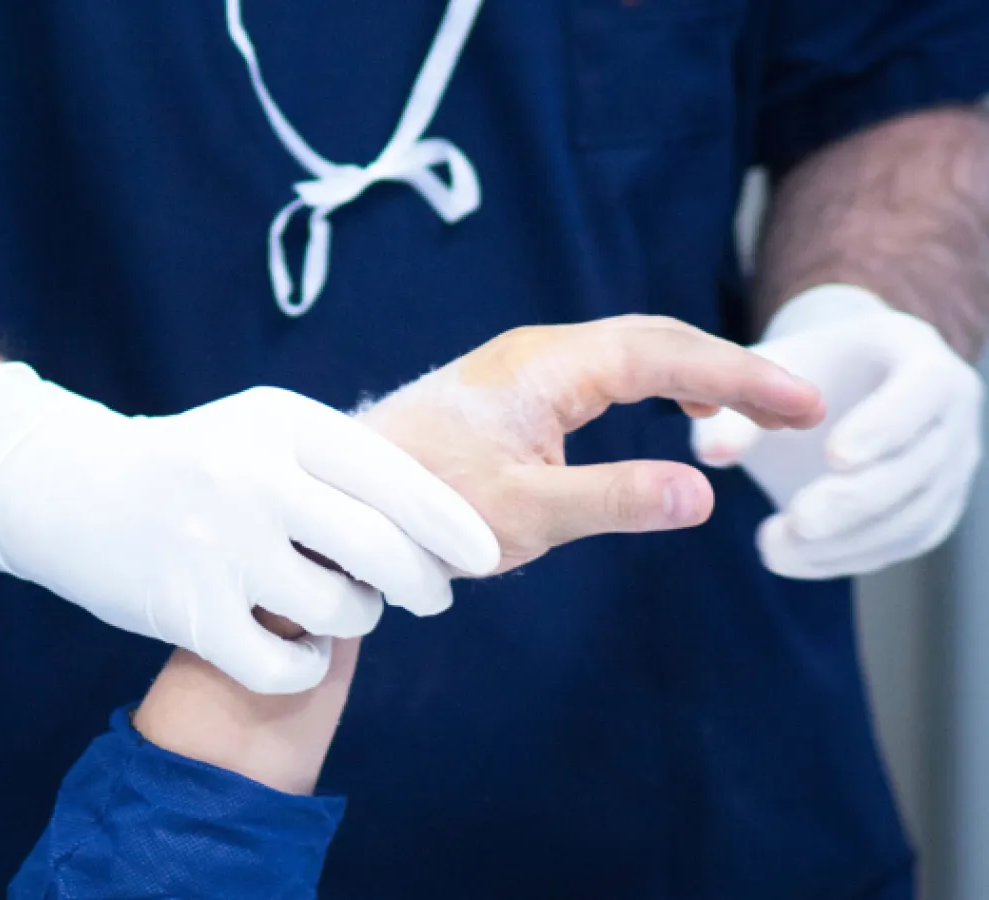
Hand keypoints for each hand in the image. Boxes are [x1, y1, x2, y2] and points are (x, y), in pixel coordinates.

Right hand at [0, 363, 499, 694]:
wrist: (68, 488)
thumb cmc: (189, 463)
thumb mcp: (260, 430)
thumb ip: (338, 463)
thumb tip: (438, 521)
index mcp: (282, 425)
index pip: (396, 479)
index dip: (451, 525)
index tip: (484, 557)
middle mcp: (254, 478)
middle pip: (383, 549)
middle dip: (423, 583)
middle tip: (430, 597)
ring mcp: (220, 545)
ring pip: (341, 610)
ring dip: (360, 620)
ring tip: (344, 612)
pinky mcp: (189, 609)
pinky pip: (284, 663)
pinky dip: (306, 666)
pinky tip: (300, 650)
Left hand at [363, 316, 825, 573]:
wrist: (342, 500)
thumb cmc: (421, 507)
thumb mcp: (523, 515)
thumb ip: (612, 500)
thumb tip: (703, 491)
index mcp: (547, 367)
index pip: (666, 355)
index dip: (741, 376)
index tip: (803, 404)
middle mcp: (538, 352)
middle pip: (655, 340)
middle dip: (731, 369)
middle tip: (799, 409)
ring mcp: (524, 367)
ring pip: (630, 351)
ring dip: (695, 373)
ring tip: (751, 412)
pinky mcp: (514, 390)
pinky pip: (604, 370)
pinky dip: (654, 383)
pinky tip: (672, 412)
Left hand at [692, 284, 983, 578]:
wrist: (831, 386)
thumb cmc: (796, 371)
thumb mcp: (764, 370)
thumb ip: (736, 402)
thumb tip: (712, 454)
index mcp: (918, 355)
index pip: (923, 389)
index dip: (884, 425)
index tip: (833, 456)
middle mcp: (952, 410)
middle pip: (921, 464)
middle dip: (856, 499)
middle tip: (797, 521)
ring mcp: (952, 462)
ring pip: (916, 514)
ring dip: (846, 540)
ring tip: (774, 546)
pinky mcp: (936, 504)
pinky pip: (903, 540)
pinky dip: (850, 555)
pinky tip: (795, 557)